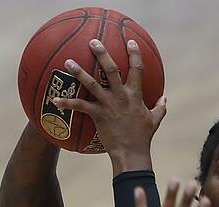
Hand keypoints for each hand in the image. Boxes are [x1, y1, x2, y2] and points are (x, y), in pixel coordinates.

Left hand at [52, 39, 165, 170]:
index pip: (137, 69)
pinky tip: (54, 99)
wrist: (131, 153)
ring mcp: (108, 105)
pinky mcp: (98, 115)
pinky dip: (67, 102)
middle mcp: (121, 96)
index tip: (131, 42)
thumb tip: (165, 98)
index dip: (135, 54)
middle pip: (111, 70)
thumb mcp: (155, 120)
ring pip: (92, 84)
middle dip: (102, 54)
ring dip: (79, 72)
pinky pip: (80, 107)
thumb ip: (160, 107)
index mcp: (135, 95)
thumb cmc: (143, 137)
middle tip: (93, 42)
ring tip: (68, 62)